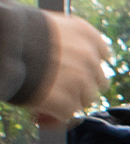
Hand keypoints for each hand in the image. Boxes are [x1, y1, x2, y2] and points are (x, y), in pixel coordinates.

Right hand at [30, 12, 110, 126]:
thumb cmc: (12, 31)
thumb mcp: (46, 26)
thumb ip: (64, 41)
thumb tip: (64, 60)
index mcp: (86, 35)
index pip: (103, 55)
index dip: (88, 67)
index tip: (76, 72)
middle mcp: (89, 58)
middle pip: (98, 82)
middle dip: (81, 87)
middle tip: (59, 90)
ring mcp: (81, 81)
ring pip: (84, 101)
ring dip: (67, 103)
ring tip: (44, 102)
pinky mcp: (67, 102)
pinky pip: (67, 116)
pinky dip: (54, 117)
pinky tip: (38, 113)